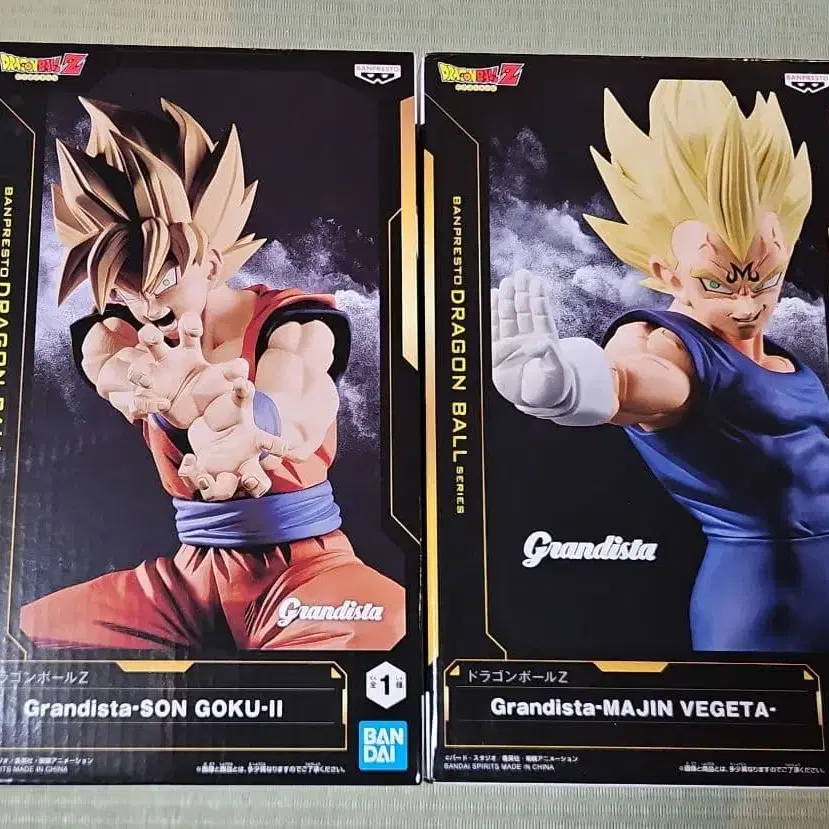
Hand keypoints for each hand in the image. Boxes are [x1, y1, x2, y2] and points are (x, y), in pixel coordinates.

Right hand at [126, 313, 248, 427]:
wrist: (205, 415)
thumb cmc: (212, 388)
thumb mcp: (225, 379)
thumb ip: (235, 371)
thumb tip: (243, 367)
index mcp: (188, 352)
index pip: (186, 331)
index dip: (188, 324)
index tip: (194, 330)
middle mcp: (168, 362)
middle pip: (151, 340)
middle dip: (148, 335)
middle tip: (152, 338)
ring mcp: (155, 381)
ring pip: (138, 371)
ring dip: (138, 373)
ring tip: (147, 379)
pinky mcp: (150, 400)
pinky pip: (140, 401)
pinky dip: (147, 403)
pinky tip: (163, 405)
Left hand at [178, 379, 285, 501]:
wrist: (209, 427)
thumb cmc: (229, 411)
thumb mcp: (235, 399)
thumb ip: (239, 387)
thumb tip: (241, 371)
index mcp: (254, 441)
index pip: (271, 445)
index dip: (278, 447)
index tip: (284, 446)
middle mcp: (244, 462)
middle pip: (258, 481)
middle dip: (256, 485)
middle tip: (250, 481)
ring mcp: (225, 471)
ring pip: (227, 490)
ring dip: (220, 488)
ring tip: (205, 476)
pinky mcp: (204, 474)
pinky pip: (200, 482)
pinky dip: (192, 474)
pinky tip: (189, 462)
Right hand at [491, 271, 573, 409]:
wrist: (538, 402)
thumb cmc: (552, 387)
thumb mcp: (557, 373)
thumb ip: (551, 356)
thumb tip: (541, 342)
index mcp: (545, 339)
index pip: (540, 314)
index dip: (538, 297)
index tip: (537, 281)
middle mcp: (528, 338)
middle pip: (524, 310)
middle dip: (522, 292)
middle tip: (521, 274)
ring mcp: (512, 344)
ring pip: (510, 316)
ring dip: (508, 299)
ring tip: (508, 282)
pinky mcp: (498, 353)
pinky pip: (495, 329)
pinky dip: (494, 314)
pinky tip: (494, 297)